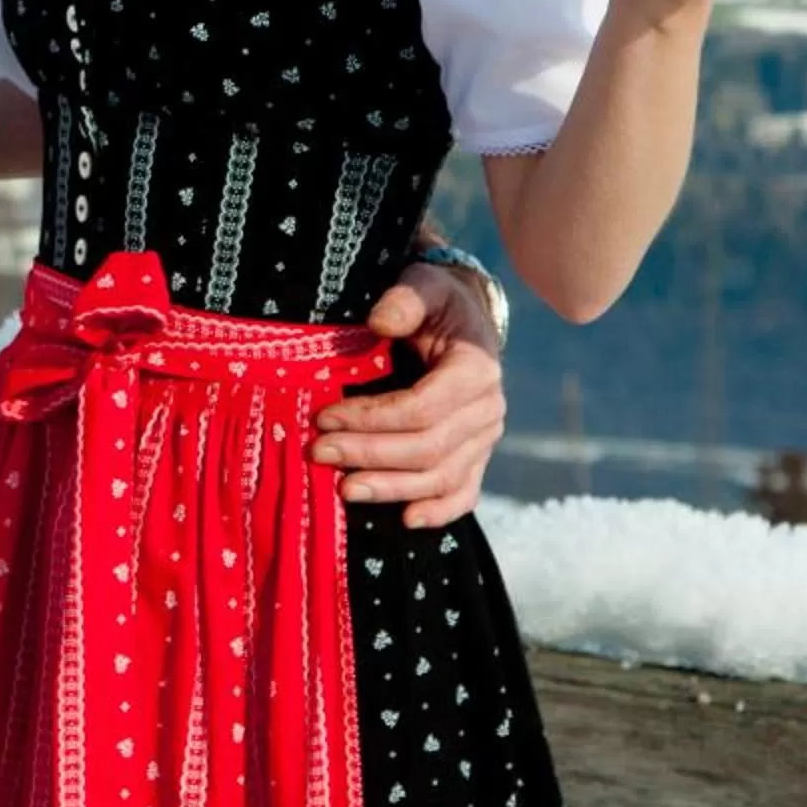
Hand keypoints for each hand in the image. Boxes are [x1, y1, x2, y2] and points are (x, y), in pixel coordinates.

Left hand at [312, 262, 507, 528]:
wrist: (460, 316)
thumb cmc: (434, 300)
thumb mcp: (421, 286)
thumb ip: (404, 299)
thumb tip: (380, 322)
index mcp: (476, 370)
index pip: (422, 409)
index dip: (371, 419)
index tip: (324, 417)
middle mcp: (488, 410)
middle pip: (428, 448)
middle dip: (370, 455)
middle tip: (319, 453)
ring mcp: (486, 438)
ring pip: (442, 477)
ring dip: (392, 488)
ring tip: (344, 490)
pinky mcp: (478, 455)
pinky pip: (465, 492)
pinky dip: (439, 511)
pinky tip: (406, 520)